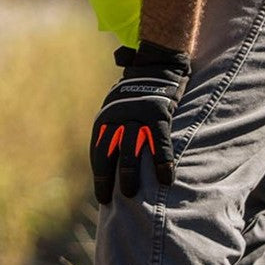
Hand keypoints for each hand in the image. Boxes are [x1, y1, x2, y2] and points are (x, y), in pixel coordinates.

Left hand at [90, 41, 190, 203]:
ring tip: (130, 194)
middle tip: (111, 200)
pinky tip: (166, 179)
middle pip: (108, 152)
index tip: (103, 196)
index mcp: (105, 117)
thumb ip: (114, 128)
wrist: (157, 64)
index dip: (100, 175)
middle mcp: (117, 116)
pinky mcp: (158, 113)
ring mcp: (137, 115)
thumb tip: (113, 158)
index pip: (98, 151)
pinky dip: (162, 161)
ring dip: (129, 173)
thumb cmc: (138, 93)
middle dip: (108, 178)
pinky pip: (159, 142)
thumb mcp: (117, 106)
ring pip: (129, 149)